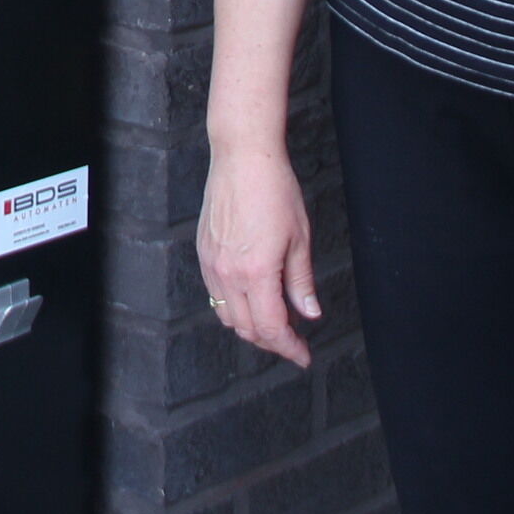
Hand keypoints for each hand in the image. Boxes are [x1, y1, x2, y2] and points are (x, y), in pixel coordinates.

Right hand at [197, 140, 321, 365]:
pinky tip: (253, 298)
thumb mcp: (300, 239)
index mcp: (257, 273)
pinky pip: (215, 295)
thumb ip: (301, 282)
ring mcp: (212, 264)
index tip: (303, 356)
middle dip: (272, 342)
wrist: (243, 158)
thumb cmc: (275, 191)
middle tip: (294, 342)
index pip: (271, 328)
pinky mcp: (204, 253)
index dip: (289, 348)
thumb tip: (309, 313)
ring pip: (227, 316)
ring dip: (251, 327)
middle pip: (247, 329)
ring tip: (274, 322)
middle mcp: (228, 274)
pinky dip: (234, 307)